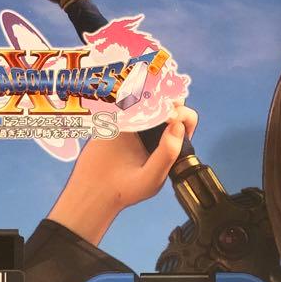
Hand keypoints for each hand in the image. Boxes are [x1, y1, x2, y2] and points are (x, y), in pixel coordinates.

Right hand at [48, 102, 198, 245]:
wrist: (95, 190)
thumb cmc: (128, 189)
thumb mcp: (152, 177)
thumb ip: (168, 154)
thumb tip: (178, 125)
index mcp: (170, 144)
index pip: (184, 121)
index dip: (183, 114)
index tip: (172, 117)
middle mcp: (156, 130)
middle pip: (169, 103)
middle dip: (169, 97)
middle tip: (160, 101)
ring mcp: (136, 122)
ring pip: (149, 97)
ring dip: (149, 91)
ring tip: (145, 96)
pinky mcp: (116, 118)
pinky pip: (125, 100)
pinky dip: (127, 94)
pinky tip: (127, 96)